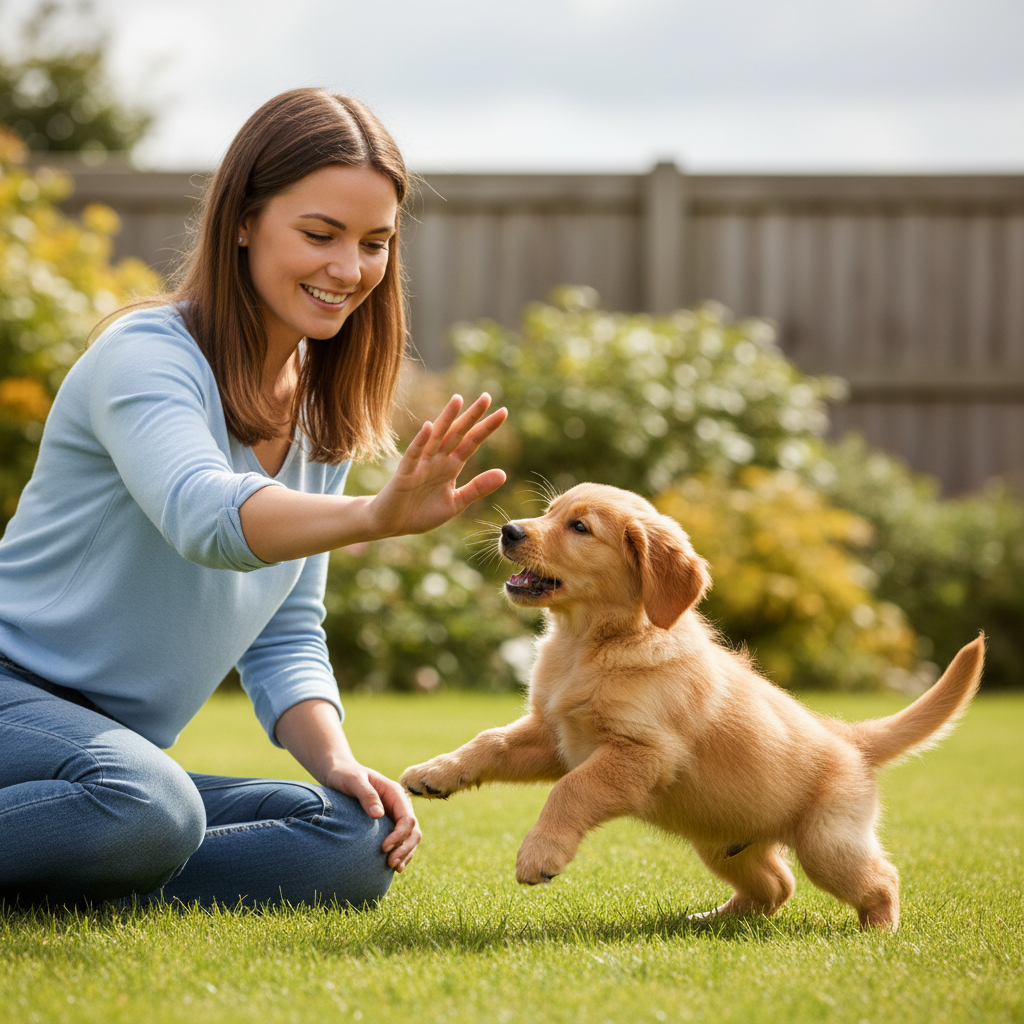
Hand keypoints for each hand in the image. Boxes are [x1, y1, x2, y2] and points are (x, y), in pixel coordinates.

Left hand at [329, 761, 421, 871]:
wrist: (339, 774)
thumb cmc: (345, 776)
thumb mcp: (353, 781)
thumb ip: (366, 795)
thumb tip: (378, 814)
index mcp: (395, 793)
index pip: (407, 818)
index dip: (399, 835)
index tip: (384, 848)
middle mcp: (399, 804)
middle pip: (413, 830)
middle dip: (405, 848)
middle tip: (390, 863)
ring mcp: (395, 814)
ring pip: (411, 837)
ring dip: (405, 853)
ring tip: (393, 868)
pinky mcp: (388, 823)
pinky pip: (401, 840)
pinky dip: (401, 853)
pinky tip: (394, 866)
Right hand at [368, 394, 506, 538]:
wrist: (392, 524)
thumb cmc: (422, 512)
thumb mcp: (455, 503)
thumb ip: (477, 488)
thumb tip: (504, 473)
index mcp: (451, 466)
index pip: (472, 442)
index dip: (486, 428)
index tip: (504, 412)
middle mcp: (437, 460)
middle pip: (457, 433)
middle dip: (471, 416)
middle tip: (488, 396)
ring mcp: (420, 464)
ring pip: (436, 437)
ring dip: (446, 419)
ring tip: (458, 400)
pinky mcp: (404, 474)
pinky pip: (413, 455)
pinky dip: (420, 441)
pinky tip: (428, 427)